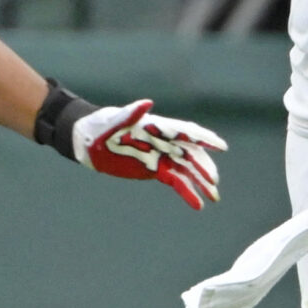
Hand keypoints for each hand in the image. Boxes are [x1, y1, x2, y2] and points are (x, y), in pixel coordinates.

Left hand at [70, 100, 226, 208]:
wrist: (86, 142)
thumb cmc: (98, 126)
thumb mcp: (112, 120)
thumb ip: (130, 113)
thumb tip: (148, 103)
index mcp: (156, 126)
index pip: (185, 132)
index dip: (204, 138)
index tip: (221, 146)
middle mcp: (163, 140)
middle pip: (191, 153)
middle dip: (204, 166)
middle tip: (213, 181)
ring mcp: (160, 155)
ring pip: (187, 170)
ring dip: (200, 182)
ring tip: (213, 197)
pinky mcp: (155, 170)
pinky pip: (176, 181)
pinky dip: (187, 192)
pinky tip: (198, 204)